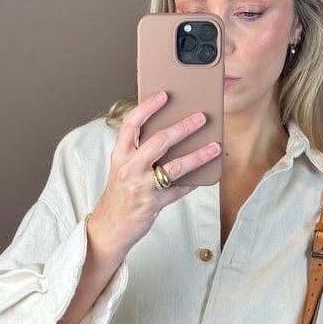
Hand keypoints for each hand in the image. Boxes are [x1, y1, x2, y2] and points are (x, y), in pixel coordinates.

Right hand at [88, 91, 220, 262]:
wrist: (108, 228)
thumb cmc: (120, 195)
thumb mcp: (123, 169)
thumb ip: (140, 152)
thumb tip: (172, 134)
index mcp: (120, 155)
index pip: (132, 124)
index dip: (148, 107)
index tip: (164, 95)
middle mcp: (129, 169)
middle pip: (158, 141)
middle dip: (183, 127)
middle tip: (201, 117)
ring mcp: (141, 187)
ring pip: (174, 167)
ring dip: (198, 156)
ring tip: (214, 147)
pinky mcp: (153, 204)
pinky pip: (179, 190)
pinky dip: (193, 182)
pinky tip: (206, 175)